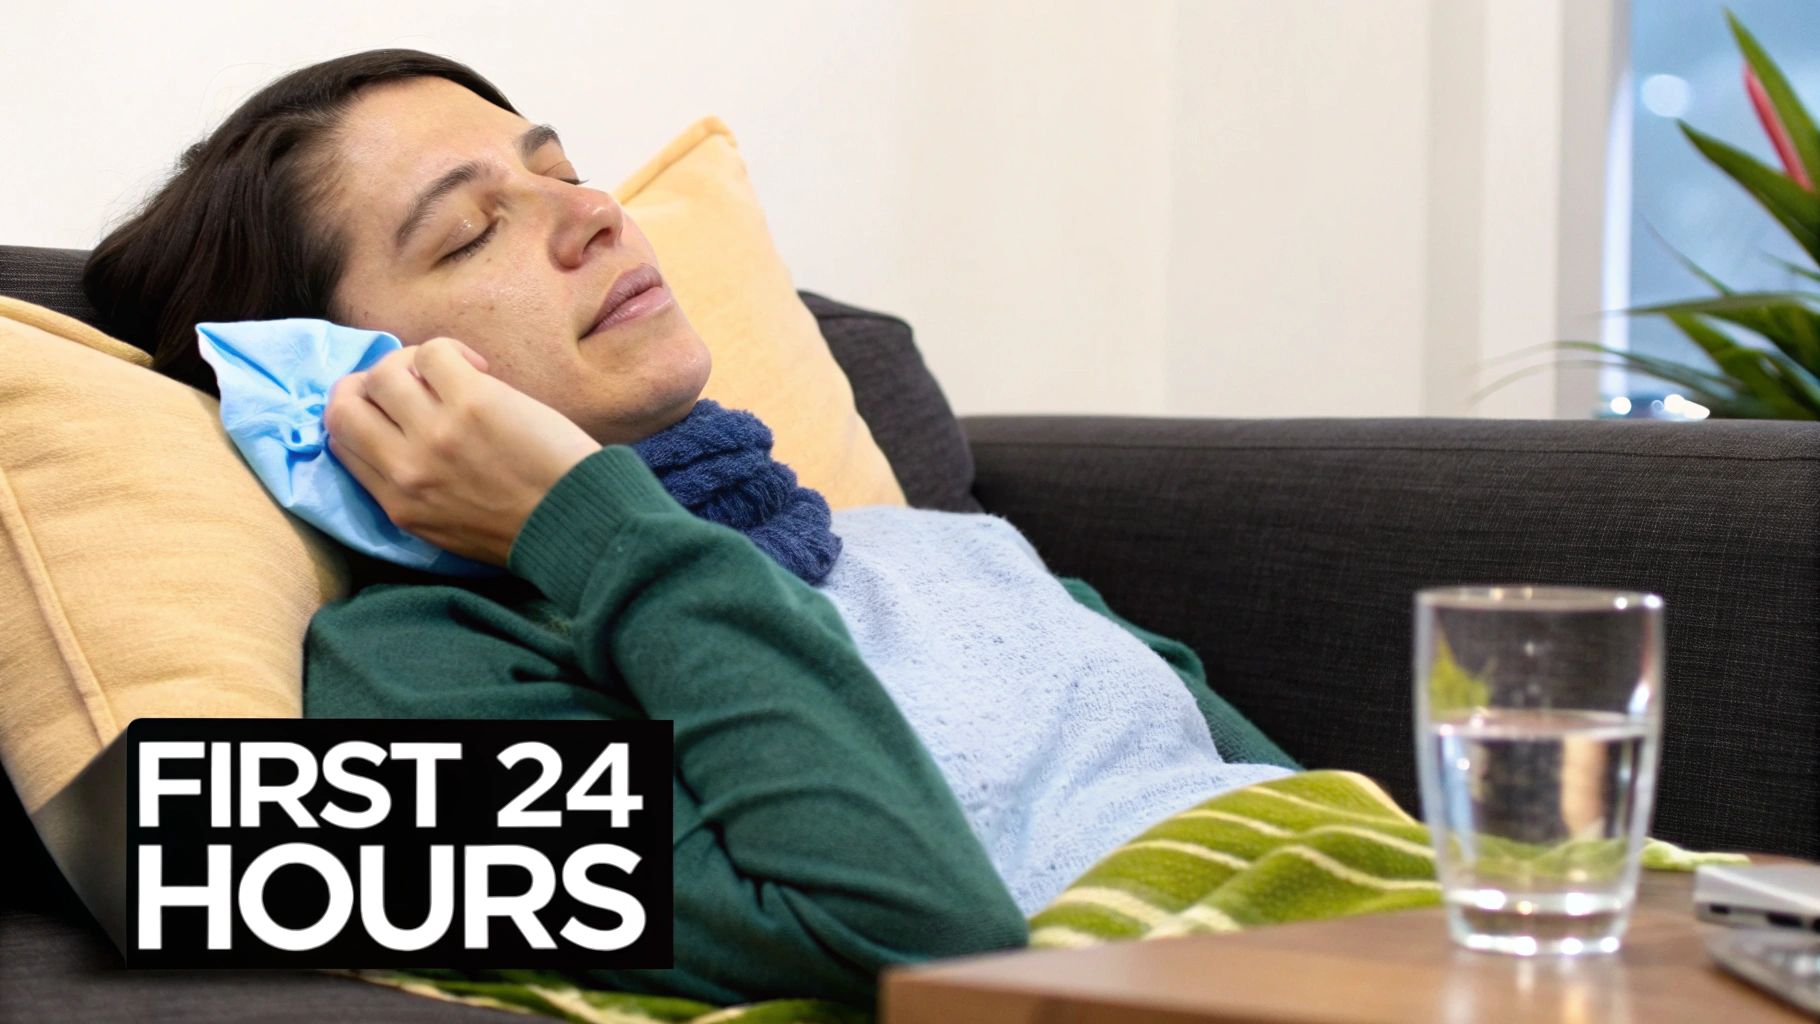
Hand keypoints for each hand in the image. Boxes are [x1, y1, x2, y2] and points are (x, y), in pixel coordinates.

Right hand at [324, 336, 601, 566]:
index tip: (393, 408)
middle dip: (368, 384)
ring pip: (383, 372)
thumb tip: (395, 441)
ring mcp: (435, 432)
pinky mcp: (471, 401)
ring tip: (451, 377)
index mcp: (397, 503)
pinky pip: (433, 352)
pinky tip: (480, 370)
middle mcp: (405, 468)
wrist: (579, 525)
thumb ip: (411, 491)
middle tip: (411, 384)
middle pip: (342, 403)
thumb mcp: (446, 527)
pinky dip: (451, 351)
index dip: (360, 415)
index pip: (341, 441)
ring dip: (412, 364)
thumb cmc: (526, 527)